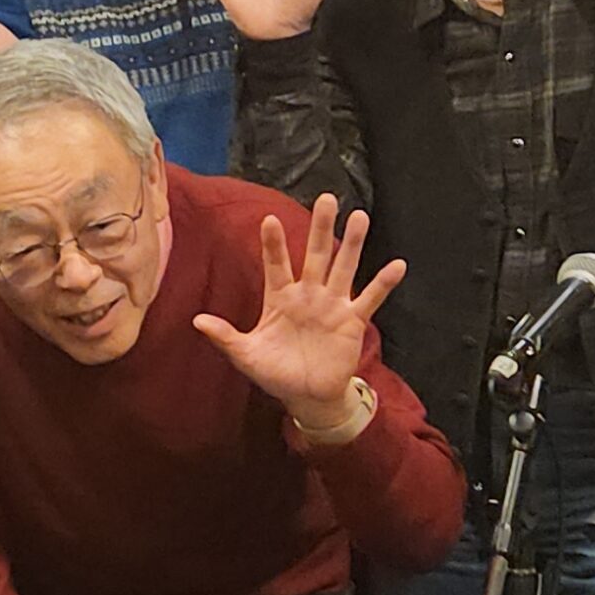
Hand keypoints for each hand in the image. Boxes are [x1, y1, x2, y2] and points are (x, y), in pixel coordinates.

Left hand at [189, 193, 405, 430]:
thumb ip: (224, 336)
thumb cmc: (274, 373)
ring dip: (352, 243)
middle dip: (320, 227)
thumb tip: (197, 320)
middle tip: (326, 198)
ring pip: (344, 267)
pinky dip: (384, 283)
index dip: (273, 244)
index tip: (267, 219)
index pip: (276, 265)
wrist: (306, 396)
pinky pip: (370, 299)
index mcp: (280, 298)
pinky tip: (397, 265)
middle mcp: (308, 295)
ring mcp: (332, 305)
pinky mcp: (352, 321)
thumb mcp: (245, 354)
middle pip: (316, 255)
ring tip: (360, 216)